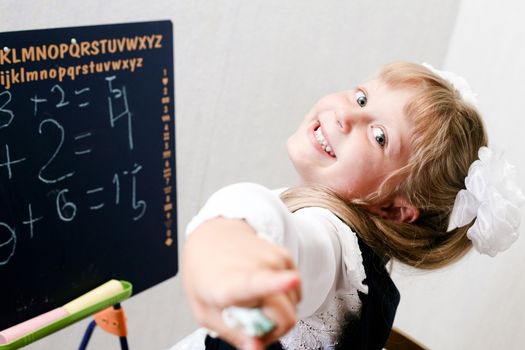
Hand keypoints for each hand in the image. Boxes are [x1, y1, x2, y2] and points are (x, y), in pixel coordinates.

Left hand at [182, 218, 300, 348]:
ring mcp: (273, 259)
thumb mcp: (206, 313)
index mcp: (231, 283)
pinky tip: (265, 289)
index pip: (257, 284)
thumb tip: (257, 347)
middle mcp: (257, 266)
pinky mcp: (285, 255)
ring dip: (280, 311)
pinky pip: (296, 289)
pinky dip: (284, 296)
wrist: (211, 238)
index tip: (291, 280)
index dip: (277, 284)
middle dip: (275, 329)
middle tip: (254, 325)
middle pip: (285, 314)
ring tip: (257, 303)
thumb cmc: (205, 276)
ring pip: (294, 304)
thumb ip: (233, 333)